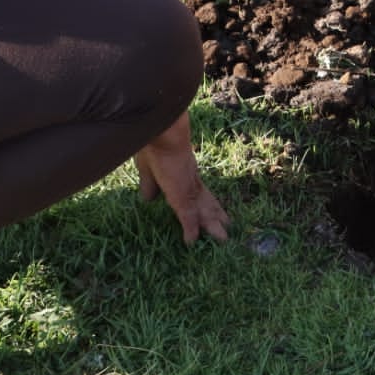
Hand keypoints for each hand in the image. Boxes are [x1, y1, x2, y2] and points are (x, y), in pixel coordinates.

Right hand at [135, 112, 229, 243]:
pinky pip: (188, 218)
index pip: (196, 190)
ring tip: (224, 238)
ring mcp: (188, 189)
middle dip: (215, 214)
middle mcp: (190, 181)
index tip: (209, 209)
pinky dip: (190, 230)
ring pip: (204, 211)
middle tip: (226, 226)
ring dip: (212, 226)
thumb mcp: (147, 168)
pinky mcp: (182, 196)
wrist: (162, 132)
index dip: (202, 200)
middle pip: (206, 202)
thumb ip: (149, 184)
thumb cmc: (153, 142)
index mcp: (183, 172)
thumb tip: (147, 199)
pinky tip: (191, 242)